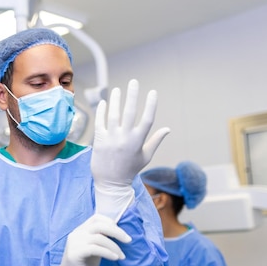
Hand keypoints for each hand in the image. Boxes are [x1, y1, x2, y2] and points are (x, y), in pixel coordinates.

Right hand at [35, 214, 130, 265]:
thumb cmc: (83, 265)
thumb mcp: (94, 249)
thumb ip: (101, 240)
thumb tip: (118, 234)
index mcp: (81, 230)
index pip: (96, 218)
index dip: (110, 223)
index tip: (122, 233)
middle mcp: (77, 233)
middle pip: (99, 225)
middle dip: (117, 232)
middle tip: (129, 240)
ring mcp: (75, 243)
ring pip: (99, 237)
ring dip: (114, 246)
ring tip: (122, 256)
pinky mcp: (75, 253)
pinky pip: (95, 249)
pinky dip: (108, 252)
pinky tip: (115, 258)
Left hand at [91, 79, 169, 219]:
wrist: (111, 184)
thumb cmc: (130, 170)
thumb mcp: (145, 156)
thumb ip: (155, 141)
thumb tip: (167, 129)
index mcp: (138, 141)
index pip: (147, 119)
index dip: (151, 105)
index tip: (153, 92)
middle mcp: (125, 138)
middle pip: (129, 113)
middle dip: (132, 95)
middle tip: (134, 81)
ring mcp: (111, 139)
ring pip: (113, 115)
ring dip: (116, 100)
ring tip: (118, 89)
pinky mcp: (98, 141)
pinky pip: (100, 122)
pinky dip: (101, 111)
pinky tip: (104, 102)